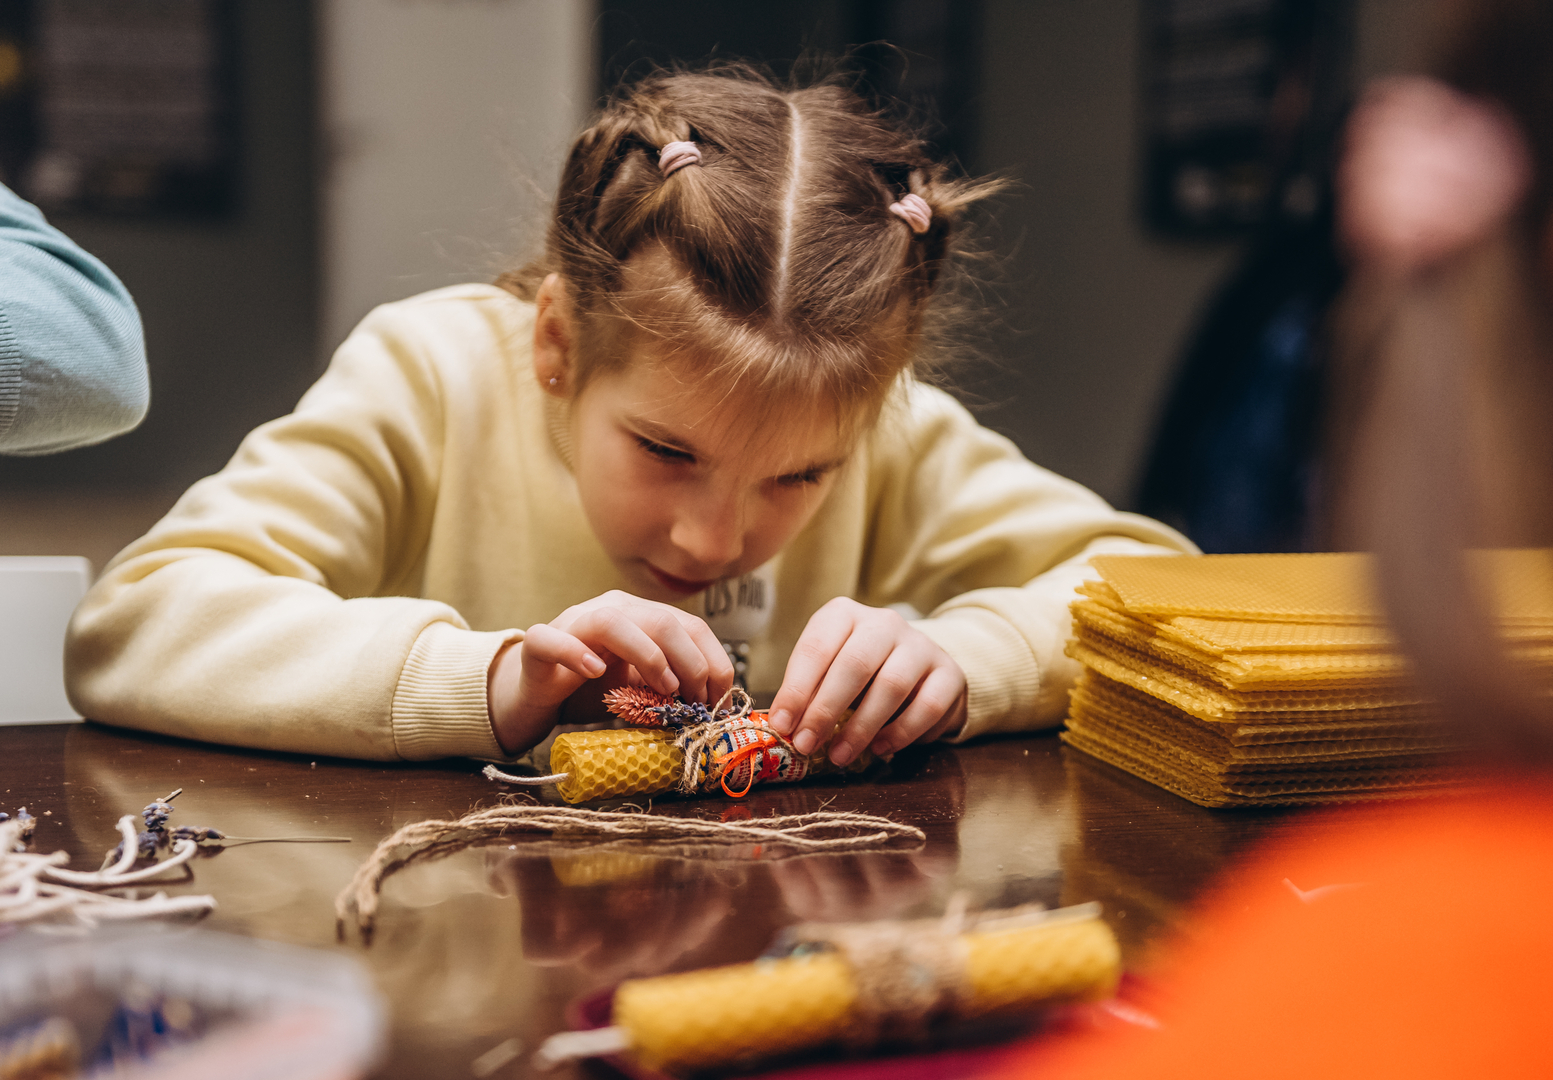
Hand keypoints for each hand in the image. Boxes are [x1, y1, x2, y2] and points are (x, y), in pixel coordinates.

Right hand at [488, 590, 734, 754]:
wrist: (534, 697)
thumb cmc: (590, 691)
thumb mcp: (640, 688)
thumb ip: (670, 686)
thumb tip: (713, 704)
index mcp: (640, 615)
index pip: (689, 624)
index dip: (713, 660)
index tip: (720, 698)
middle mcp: (609, 609)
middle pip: (660, 620)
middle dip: (690, 662)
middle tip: (695, 700)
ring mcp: (571, 623)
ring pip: (612, 621)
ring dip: (647, 655)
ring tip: (663, 689)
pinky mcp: (537, 646)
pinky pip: (551, 639)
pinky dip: (574, 653)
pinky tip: (594, 672)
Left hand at [767, 598, 966, 765]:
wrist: (919, 668)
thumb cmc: (861, 673)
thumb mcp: (829, 672)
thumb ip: (809, 692)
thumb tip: (785, 725)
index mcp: (845, 614)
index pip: (817, 647)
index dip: (796, 689)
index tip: (783, 725)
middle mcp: (884, 622)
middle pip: (854, 665)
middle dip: (825, 710)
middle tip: (807, 744)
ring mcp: (920, 645)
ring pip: (892, 685)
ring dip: (861, 727)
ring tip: (840, 754)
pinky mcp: (948, 672)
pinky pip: (927, 706)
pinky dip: (901, 733)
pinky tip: (881, 749)